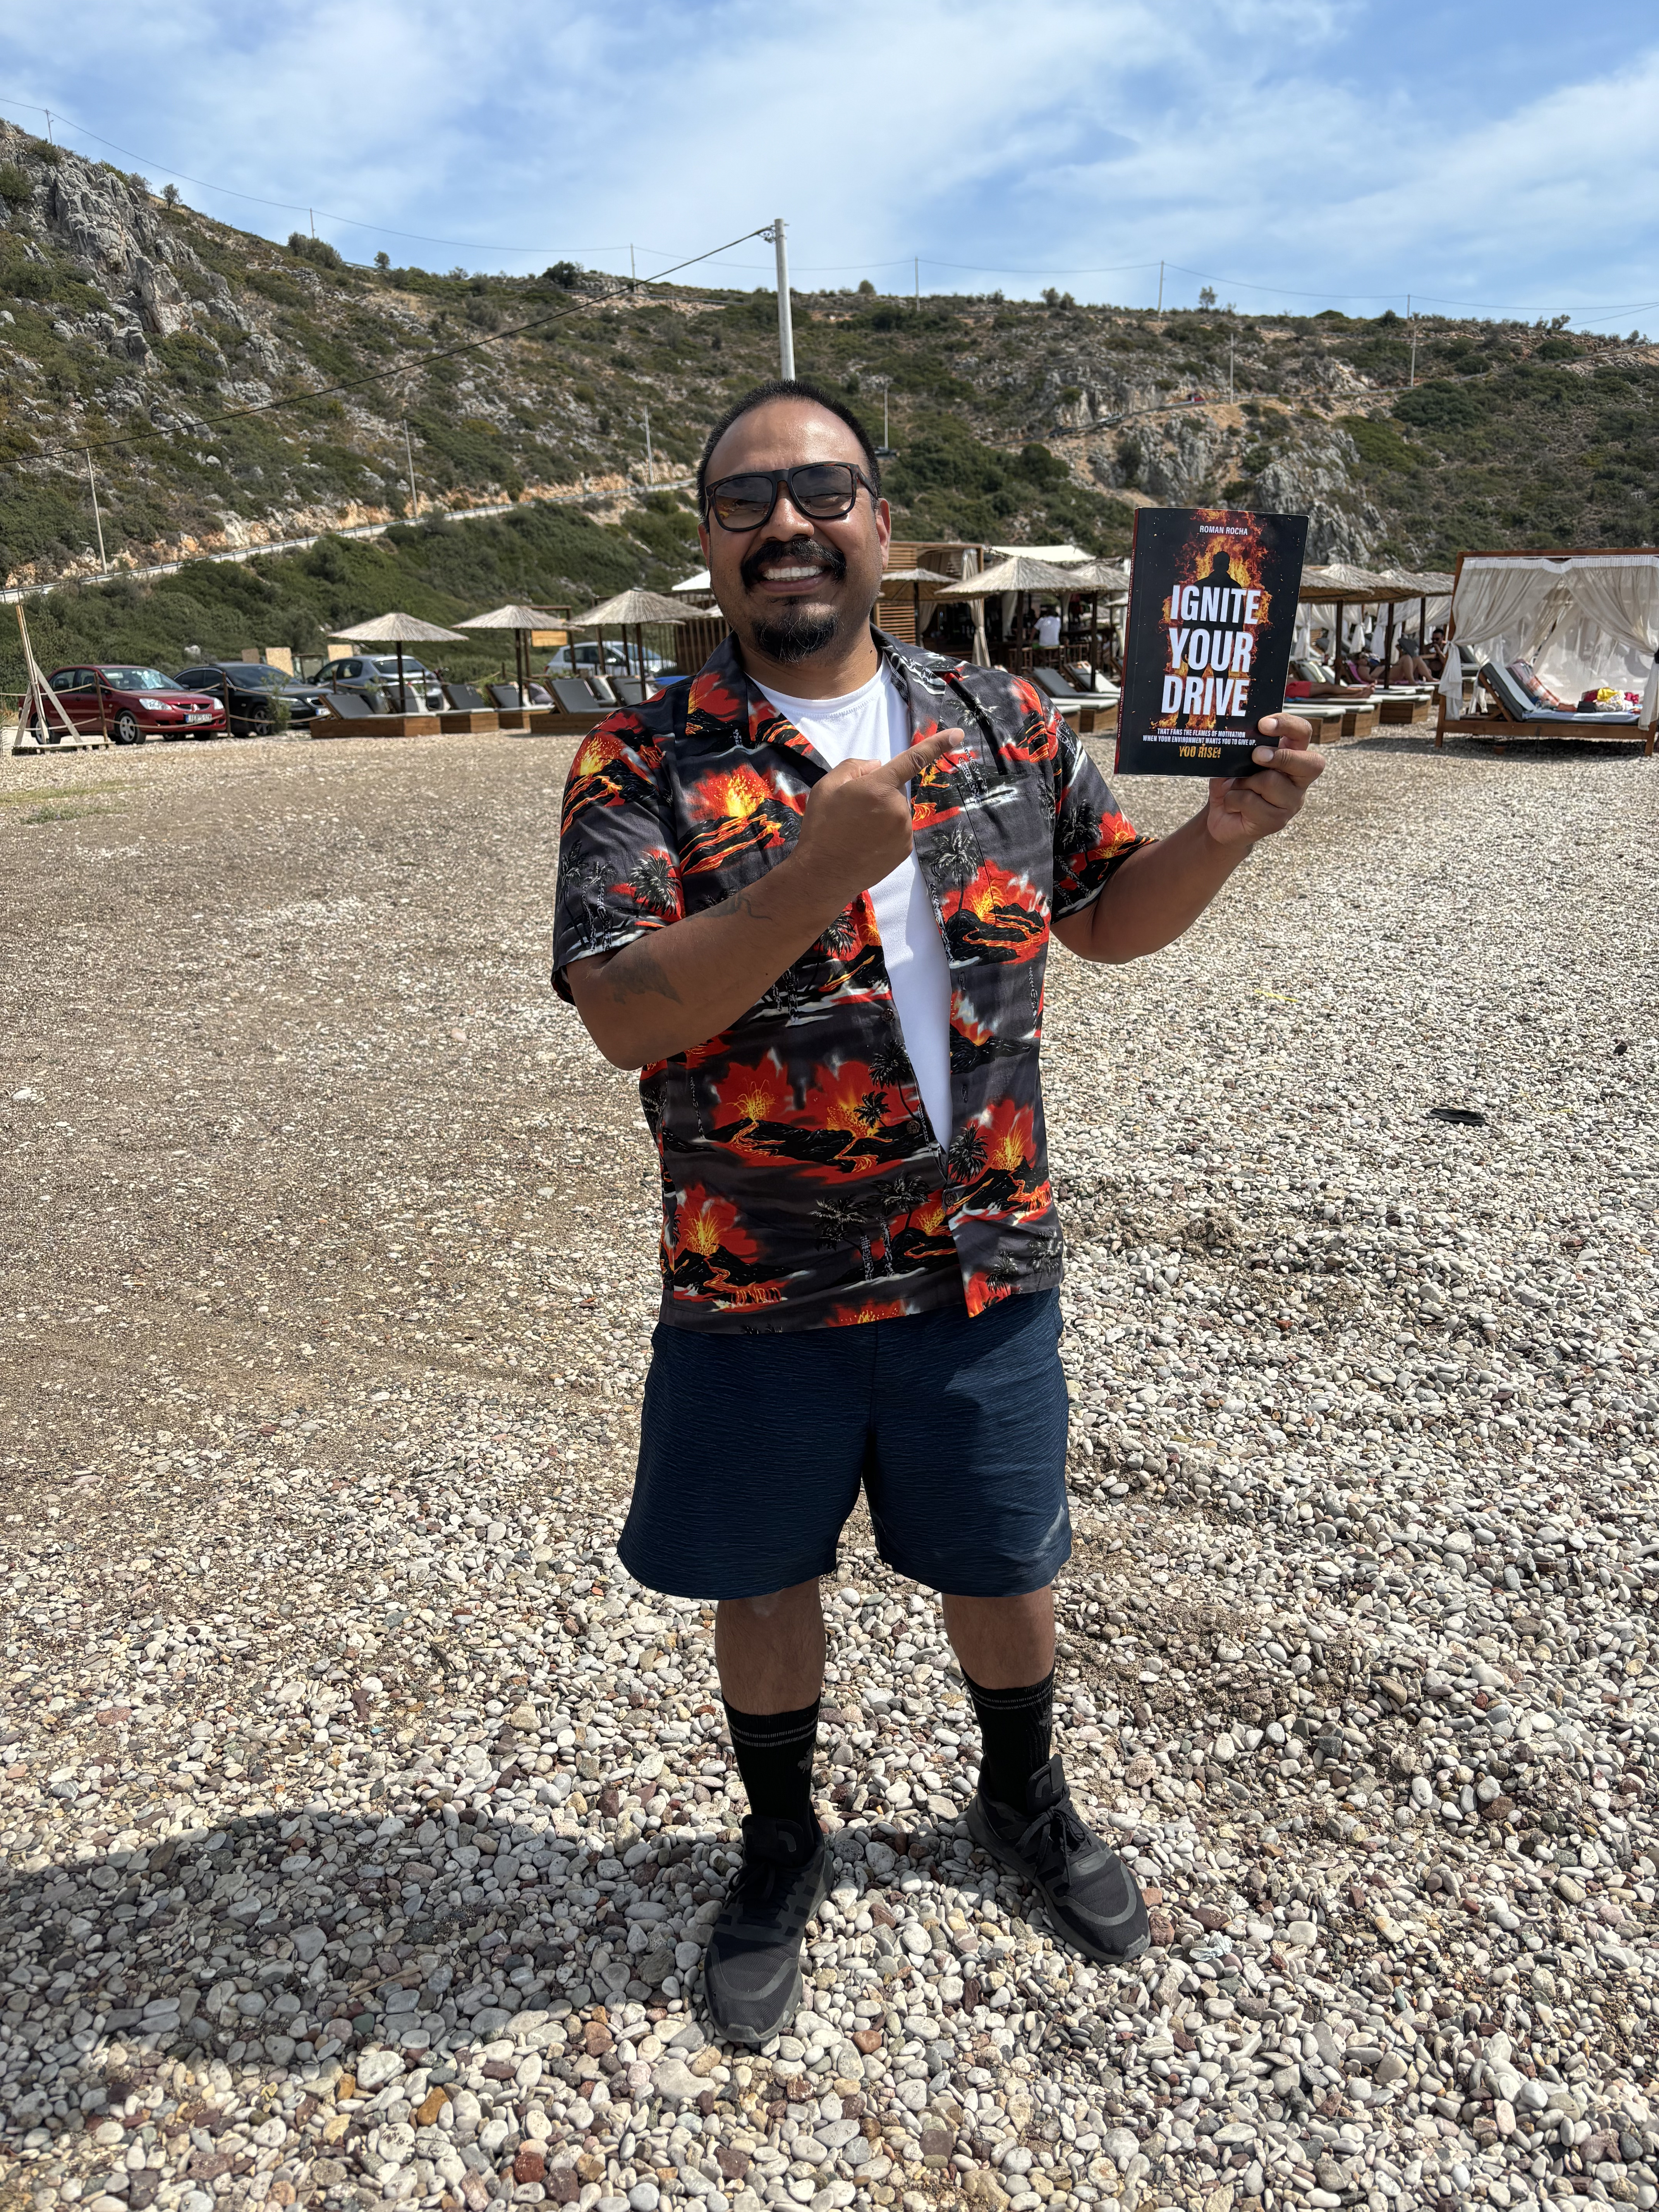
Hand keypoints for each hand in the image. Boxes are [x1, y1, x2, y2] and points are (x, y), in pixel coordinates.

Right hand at [788, 726, 960, 904]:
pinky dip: (886, 834)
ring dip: (882, 816)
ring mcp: (904, 831)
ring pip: (896, 812)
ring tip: (856, 831)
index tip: (958, 733)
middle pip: (893, 790)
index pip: (913, 759)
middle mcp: (897, 808)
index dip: (937, 744)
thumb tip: (878, 764)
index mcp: (878, 787)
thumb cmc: (820, 828)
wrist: (823, 875)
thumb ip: (854, 767)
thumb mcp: (826, 787)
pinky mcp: (905, 850)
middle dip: (878, 795)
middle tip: (852, 813)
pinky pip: (899, 831)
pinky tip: (865, 844)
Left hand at [1206, 711, 1322, 847]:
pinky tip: (1232, 805)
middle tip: (1256, 755)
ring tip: (1235, 788)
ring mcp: (1290, 802)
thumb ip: (1241, 750)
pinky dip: (1233, 800)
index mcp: (1291, 755)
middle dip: (1281, 756)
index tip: (1263, 724)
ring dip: (1244, 782)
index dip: (1288, 725)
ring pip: (1271, 782)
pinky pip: (1252, 802)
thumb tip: (1238, 740)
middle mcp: (1297, 779)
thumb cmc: (1231, 785)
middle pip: (1311, 763)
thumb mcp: (1233, 762)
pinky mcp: (1277, 821)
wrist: (1220, 819)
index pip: (1303, 733)